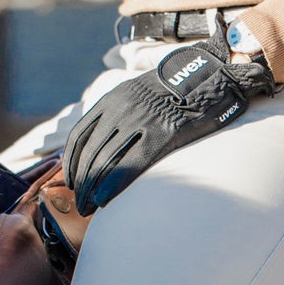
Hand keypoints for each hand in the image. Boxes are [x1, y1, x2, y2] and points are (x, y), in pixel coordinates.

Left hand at [62, 27, 279, 216]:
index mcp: (114, 98)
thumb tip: (107, 139)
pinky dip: (111, 186)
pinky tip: (104, 200)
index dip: (71, 163)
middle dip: (81, 183)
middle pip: (89, 153)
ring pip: (104, 162)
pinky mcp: (162, 135)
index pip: (79, 135)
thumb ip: (122, 111)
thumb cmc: (178, 91)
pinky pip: (129, 166)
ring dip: (92, 190)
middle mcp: (121, 109)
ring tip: (89, 208)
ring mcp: (141, 122)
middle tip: (80, 203)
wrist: (212, 77)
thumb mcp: (141, 92)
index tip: (71, 182)